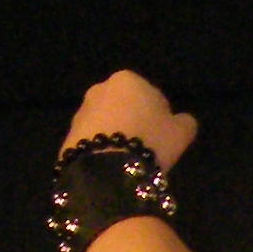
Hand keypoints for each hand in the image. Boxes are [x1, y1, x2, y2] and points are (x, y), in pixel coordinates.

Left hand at [63, 70, 197, 171]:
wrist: (106, 172)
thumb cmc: (149, 142)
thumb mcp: (181, 132)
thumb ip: (185, 122)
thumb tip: (183, 121)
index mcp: (127, 79)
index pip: (151, 94)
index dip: (160, 116)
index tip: (163, 136)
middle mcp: (99, 89)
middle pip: (124, 107)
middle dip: (133, 122)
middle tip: (145, 148)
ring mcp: (80, 113)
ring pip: (106, 124)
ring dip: (115, 136)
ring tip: (127, 160)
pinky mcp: (67, 137)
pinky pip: (92, 143)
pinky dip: (100, 151)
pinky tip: (111, 167)